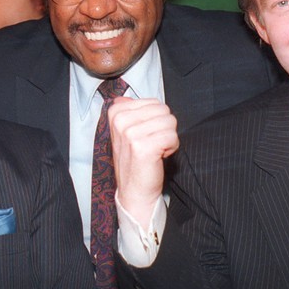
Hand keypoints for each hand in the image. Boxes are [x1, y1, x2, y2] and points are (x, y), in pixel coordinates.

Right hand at [109, 97, 177, 228]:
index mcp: (116, 112)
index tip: (145, 135)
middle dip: (164, 128)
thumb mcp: (125, 132)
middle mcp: (120, 121)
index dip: (156, 120)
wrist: (134, 191)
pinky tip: (158, 157)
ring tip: (155, 150)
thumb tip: (124, 97)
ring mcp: (130, 133)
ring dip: (168, 138)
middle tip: (151, 144)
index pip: (154, 102)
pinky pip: (172, 136)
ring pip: (170, 122)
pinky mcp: (143, 147)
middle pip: (164, 110)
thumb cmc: (135, 160)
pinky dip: (171, 148)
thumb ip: (128, 112)